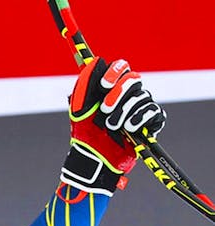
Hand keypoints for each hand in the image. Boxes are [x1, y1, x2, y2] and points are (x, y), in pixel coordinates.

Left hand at [61, 57, 165, 194]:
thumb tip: (95, 61)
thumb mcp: (80, 107)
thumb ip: (85, 84)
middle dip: (118, 94)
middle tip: (104, 110)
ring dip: (123, 112)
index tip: (103, 84)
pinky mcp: (150, 122)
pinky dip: (139, 119)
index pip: (122, 67)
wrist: (94, 157)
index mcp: (111, 88)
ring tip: (111, 126)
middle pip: (133, 79)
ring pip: (142, 97)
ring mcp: (140, 107)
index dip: (115, 72)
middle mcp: (128, 95)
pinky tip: (129, 128)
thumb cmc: (85, 132)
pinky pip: (153, 111)